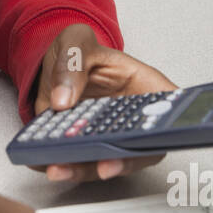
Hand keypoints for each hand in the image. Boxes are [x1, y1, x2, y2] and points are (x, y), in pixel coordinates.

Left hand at [34, 23, 176, 184]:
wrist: (56, 62)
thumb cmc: (79, 50)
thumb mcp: (76, 42)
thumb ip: (72, 66)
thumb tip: (63, 100)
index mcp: (146, 87)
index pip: (167, 116)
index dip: (158, 136)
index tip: (138, 145)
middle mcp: (132, 117)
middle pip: (136, 148)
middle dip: (119, 162)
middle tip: (101, 166)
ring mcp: (107, 134)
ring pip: (105, 161)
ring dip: (84, 169)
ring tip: (61, 168)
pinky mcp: (82, 144)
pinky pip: (78, 160)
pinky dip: (63, 164)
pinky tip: (45, 163)